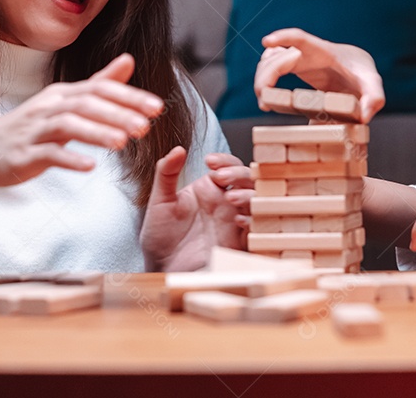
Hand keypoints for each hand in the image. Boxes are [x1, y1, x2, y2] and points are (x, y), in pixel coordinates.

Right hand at [0, 53, 163, 186]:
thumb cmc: (30, 127)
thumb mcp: (65, 102)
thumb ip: (99, 83)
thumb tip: (129, 60)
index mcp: (63, 94)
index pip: (100, 89)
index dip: (129, 96)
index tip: (157, 107)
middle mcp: (50, 107)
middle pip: (86, 104)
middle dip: (118, 114)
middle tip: (145, 127)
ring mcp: (35, 130)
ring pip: (68, 126)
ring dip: (96, 133)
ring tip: (122, 144)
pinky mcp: (23, 154)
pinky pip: (47, 154)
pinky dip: (68, 158)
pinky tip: (89, 167)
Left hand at [140, 148, 253, 271]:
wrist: (160, 267)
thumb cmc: (159, 235)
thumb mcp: (160, 200)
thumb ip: (166, 173)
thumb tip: (178, 149)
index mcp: (209, 188)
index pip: (228, 166)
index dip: (225, 161)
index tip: (210, 162)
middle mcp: (225, 202)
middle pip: (247, 179)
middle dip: (238, 174)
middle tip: (221, 178)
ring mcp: (233, 221)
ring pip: (256, 200)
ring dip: (248, 195)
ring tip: (230, 198)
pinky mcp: (237, 242)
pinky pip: (255, 228)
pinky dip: (252, 220)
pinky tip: (238, 220)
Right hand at [255, 28, 384, 122]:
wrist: (355, 71)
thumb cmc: (362, 74)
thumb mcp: (372, 84)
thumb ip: (374, 98)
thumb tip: (364, 117)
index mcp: (324, 52)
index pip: (301, 39)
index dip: (283, 37)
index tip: (267, 41)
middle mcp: (306, 53)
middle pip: (276, 57)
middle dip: (265, 76)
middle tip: (264, 101)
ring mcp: (296, 60)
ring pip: (268, 63)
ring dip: (262, 80)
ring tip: (266, 104)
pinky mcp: (292, 69)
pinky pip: (270, 70)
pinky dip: (264, 83)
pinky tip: (268, 102)